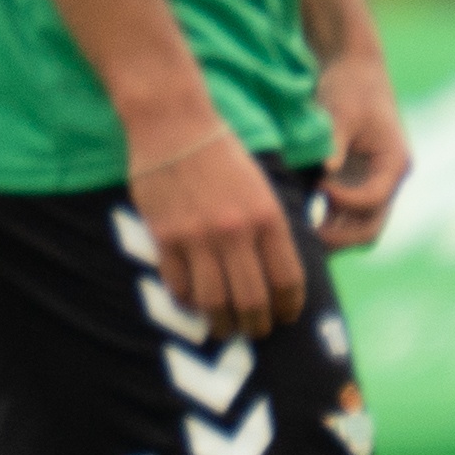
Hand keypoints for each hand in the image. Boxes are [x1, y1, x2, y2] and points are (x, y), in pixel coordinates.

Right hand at [128, 119, 305, 339]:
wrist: (172, 123)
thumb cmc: (221, 153)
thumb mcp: (262, 187)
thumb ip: (271, 227)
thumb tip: (276, 270)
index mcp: (268, 218)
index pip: (288, 280)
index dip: (289, 307)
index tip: (285, 317)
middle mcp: (236, 232)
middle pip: (252, 300)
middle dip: (257, 325)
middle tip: (254, 331)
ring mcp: (198, 236)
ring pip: (215, 301)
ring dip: (222, 323)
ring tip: (223, 327)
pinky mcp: (165, 236)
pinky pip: (179, 284)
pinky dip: (188, 301)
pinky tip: (193, 301)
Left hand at [314, 50, 410, 250]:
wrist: (351, 70)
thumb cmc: (348, 86)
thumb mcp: (341, 109)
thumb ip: (335, 142)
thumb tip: (326, 172)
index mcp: (394, 164)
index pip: (374, 200)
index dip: (346, 201)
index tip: (318, 188)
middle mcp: (387, 182)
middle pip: (370, 227)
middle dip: (338, 237)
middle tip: (302, 238)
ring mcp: (371, 185)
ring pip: (356, 227)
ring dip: (329, 236)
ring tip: (295, 239)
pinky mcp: (353, 183)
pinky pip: (342, 215)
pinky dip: (323, 222)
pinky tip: (294, 221)